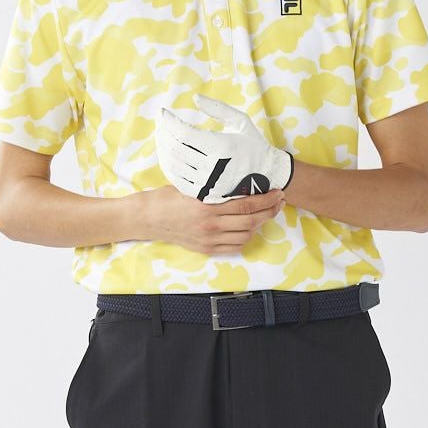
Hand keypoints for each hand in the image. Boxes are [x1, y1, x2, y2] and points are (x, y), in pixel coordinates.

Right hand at [139, 184, 285, 254]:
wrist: (148, 218)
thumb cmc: (168, 198)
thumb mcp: (191, 186)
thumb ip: (215, 187)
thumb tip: (238, 179)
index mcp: (207, 206)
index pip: (246, 204)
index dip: (265, 199)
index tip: (276, 192)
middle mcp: (210, 225)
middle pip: (251, 220)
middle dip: (270, 211)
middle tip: (279, 202)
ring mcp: (209, 239)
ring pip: (246, 235)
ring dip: (259, 224)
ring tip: (265, 213)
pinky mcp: (207, 248)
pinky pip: (235, 246)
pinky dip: (246, 237)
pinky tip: (249, 227)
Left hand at [155, 93, 293, 203]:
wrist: (267, 177)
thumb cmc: (253, 145)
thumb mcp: (240, 121)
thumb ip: (217, 108)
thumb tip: (194, 97)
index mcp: (222, 147)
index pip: (184, 133)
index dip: (169, 121)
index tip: (163, 113)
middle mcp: (213, 167)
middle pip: (175, 148)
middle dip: (163, 133)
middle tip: (160, 123)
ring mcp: (208, 183)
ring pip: (173, 165)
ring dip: (163, 148)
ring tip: (162, 137)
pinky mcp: (205, 195)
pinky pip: (178, 180)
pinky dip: (169, 167)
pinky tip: (168, 156)